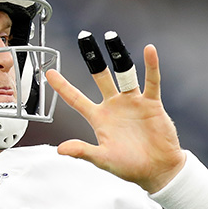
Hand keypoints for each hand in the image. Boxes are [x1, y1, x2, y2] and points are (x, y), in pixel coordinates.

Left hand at [46, 44, 184, 192]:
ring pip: (124, 73)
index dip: (62, 86)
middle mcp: (113, 106)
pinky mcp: (151, 104)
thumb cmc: (130, 167)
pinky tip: (148, 50)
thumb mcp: (103, 159)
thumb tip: (61, 149)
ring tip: (111, 37)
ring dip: (118, 55)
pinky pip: (150, 81)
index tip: (49, 72)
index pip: (76, 98)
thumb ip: (83, 151)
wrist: (158, 171)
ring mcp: (132, 102)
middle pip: (100, 76)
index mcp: (98, 118)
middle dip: (92, 58)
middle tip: (84, 37)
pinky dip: (151, 66)